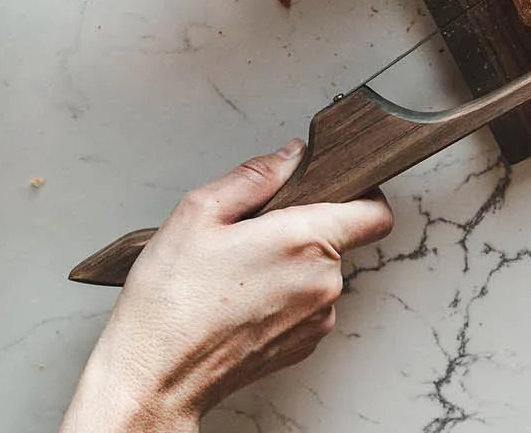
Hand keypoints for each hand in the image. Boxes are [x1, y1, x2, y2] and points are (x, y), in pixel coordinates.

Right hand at [59, 141, 392, 431]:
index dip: (363, 192)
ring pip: (321, 271)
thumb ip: (256, 175)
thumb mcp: (200, 212)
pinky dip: (284, 294)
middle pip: (340, 238)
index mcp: (305, 241)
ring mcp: (315, 320)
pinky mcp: (301, 346)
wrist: (155, 376)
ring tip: (238, 267)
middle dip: (305, 226)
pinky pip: (307, 303)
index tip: (337, 185)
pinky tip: (240, 296)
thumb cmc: (171, 298)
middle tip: (253, 229)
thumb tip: (292, 155)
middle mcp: (322, 283)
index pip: (375, 212)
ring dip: (293, 262)